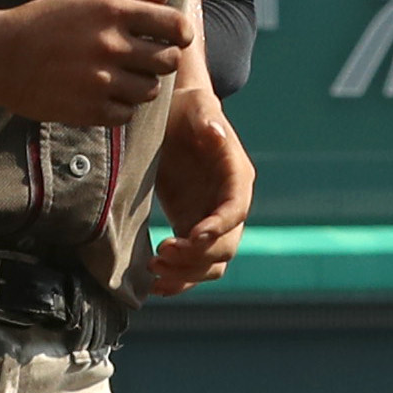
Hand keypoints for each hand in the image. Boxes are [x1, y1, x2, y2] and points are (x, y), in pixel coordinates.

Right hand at [0, 0, 191, 128]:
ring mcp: (100, 80)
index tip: (174, 39)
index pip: (175, 26)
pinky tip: (103, 95)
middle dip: (162, 61)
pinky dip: (120, 108)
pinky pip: (126, 114)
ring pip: (149, 91)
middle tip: (145, 60)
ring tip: (120, 78)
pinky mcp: (88, 109)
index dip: (181, 34)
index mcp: (113, 12)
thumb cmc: (43, 21)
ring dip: (140, 86)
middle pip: (168, 62)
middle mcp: (111, 46)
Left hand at [143, 92, 257, 295]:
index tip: (192, 237)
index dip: (218, 227)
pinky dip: (179, 280)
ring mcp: (212, 221)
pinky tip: (156, 285)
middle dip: (195, 257)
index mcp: (237, 176)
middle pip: (225, 246)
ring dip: (187, 274)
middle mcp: (230, 204)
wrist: (173, 116)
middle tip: (161, 254)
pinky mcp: (192, 229)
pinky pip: (194, 265)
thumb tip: (215, 133)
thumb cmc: (186, 108)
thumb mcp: (196, 106)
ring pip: (212, 264)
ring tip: (154, 270)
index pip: (235, 210)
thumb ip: (206, 119)